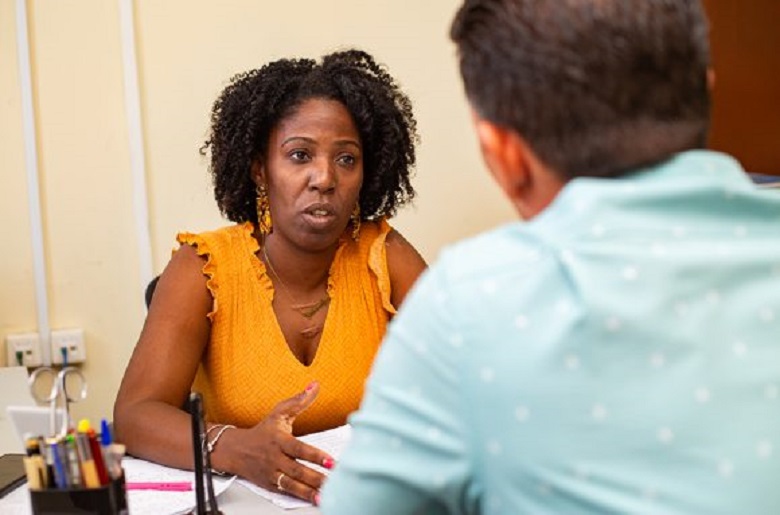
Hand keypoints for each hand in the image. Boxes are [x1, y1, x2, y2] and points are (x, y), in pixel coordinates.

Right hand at [222, 381, 333, 503]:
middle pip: (297, 470)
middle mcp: (275, 458)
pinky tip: (314, 500)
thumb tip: (315, 385)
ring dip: (310, 491)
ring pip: (292, 484)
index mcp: (279, 440)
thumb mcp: (279, 413)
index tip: (331, 461)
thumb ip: (299, 401)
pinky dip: (301, 496)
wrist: (235, 450)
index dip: (315, 456)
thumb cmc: (262, 431)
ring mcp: (272, 473)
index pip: (299, 449)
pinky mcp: (271, 485)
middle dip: (316, 477)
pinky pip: (287, 492)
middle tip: (335, 481)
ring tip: (326, 495)